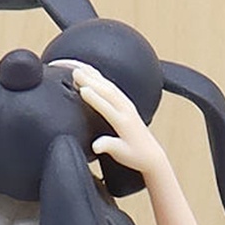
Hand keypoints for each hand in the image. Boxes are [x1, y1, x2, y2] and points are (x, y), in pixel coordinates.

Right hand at [53, 60, 164, 174]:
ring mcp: (126, 103)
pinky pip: (109, 85)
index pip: (107, 107)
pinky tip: (88, 72)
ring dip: (92, 75)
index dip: (95, 98)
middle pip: (106, 90)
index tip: (81, 90)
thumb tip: (96, 146)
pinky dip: (97, 76)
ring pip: (107, 84)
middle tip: (73, 72)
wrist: (150, 154)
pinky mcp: (124, 102)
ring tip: (76, 68)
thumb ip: (109, 146)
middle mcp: (126, 109)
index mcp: (124, 122)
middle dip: (90, 80)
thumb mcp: (121, 154)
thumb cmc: (135, 156)